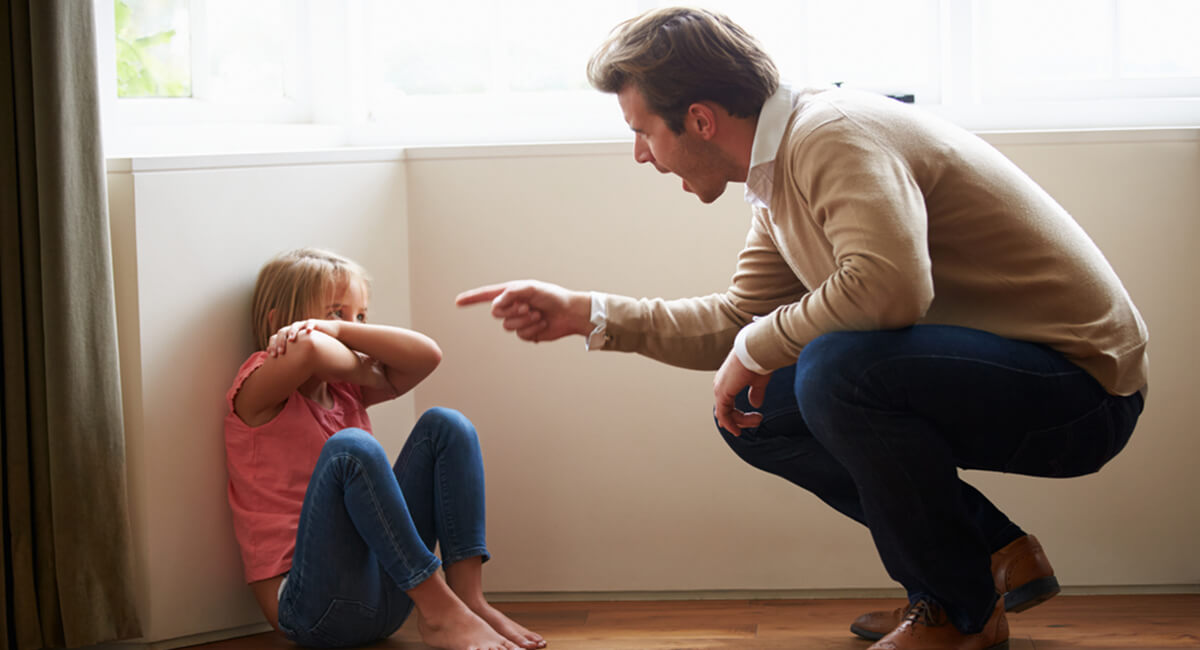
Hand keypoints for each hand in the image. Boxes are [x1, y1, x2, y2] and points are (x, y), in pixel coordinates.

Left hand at [266, 319, 340, 357]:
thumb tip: (278, 365)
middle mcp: (293, 329)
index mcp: (287, 335)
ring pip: (294, 326)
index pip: (275, 338)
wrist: (328, 335)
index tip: (272, 356)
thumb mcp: (300, 351)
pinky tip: (308, 332)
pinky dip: (309, 326)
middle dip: (280, 342)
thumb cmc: (313, 346)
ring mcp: (303, 325)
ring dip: (291, 333)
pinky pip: (310, 323)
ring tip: (291, 340)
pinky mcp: (314, 323)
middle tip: (280, 352)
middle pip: (282, 332)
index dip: (272, 345)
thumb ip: (290, 356)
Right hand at [455, 280, 591, 342]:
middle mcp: (513, 306)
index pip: (486, 295)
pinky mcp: (527, 332)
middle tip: (528, 306)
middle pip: (496, 313)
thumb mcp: (531, 288)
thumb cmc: (553, 296)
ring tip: (538, 315)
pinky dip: (532, 329)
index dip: (471, 299)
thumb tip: (496, 303)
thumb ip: (511, 292)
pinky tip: (542, 324)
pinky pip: (520, 335)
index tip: (458, 302)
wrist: (570, 313)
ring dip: (524, 321)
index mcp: (512, 292)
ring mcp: (518, 320)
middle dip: (511, 311)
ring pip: (507, 326)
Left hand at [713, 348, 769, 435]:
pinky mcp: (722, 393)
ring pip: (724, 414)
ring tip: (757, 420)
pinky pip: (723, 414)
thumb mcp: (758, 381)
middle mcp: (720, 385)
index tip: (748, 420)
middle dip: (740, 420)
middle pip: (724, 410)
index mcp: (728, 380)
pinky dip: (730, 424)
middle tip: (757, 420)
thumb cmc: (758, 360)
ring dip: (740, 422)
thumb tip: (755, 403)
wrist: (756, 350)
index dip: (734, 415)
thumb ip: (755, 393)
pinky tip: (737, 430)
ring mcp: (720, 389)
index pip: (726, 402)